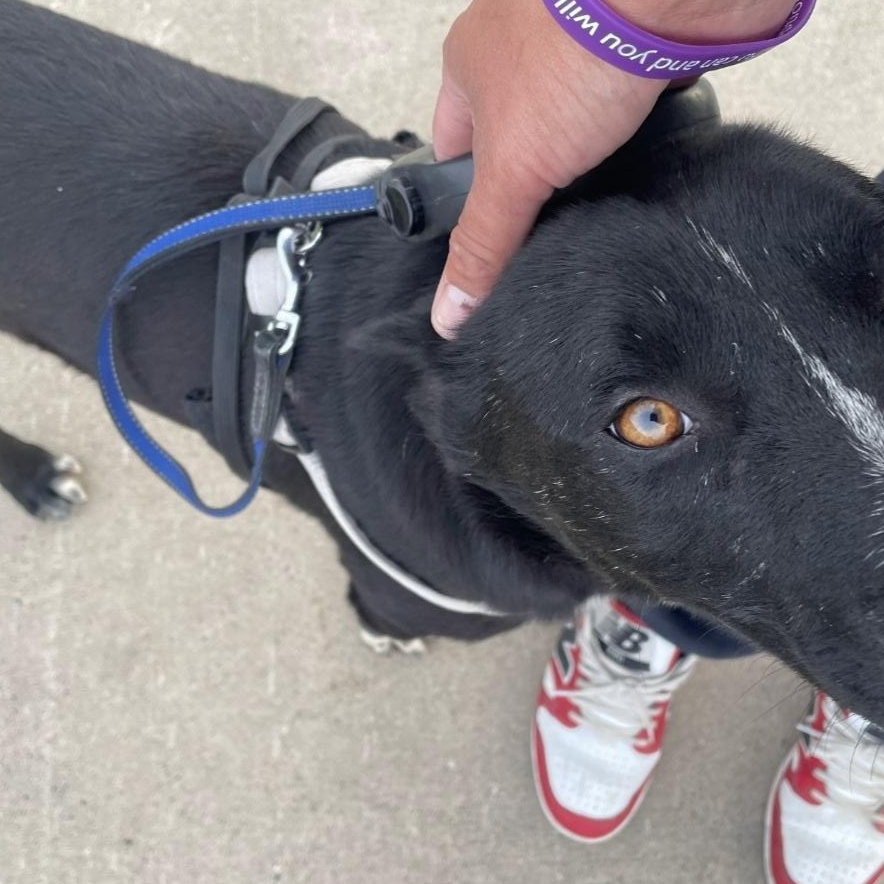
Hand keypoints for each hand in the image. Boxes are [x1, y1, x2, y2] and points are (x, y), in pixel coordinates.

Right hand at [430, 0, 798, 337]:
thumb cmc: (573, 55)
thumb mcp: (512, 169)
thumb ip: (482, 241)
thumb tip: (449, 312)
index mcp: (469, 65)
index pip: (454, 149)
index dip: (469, 198)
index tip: (489, 242)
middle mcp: (519, 50)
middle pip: (514, 140)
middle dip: (531, 187)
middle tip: (546, 236)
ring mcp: (578, 46)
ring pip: (568, 127)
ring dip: (582, 165)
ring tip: (594, 213)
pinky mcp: (632, 51)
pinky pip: (619, 111)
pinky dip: (626, 141)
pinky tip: (635, 171)